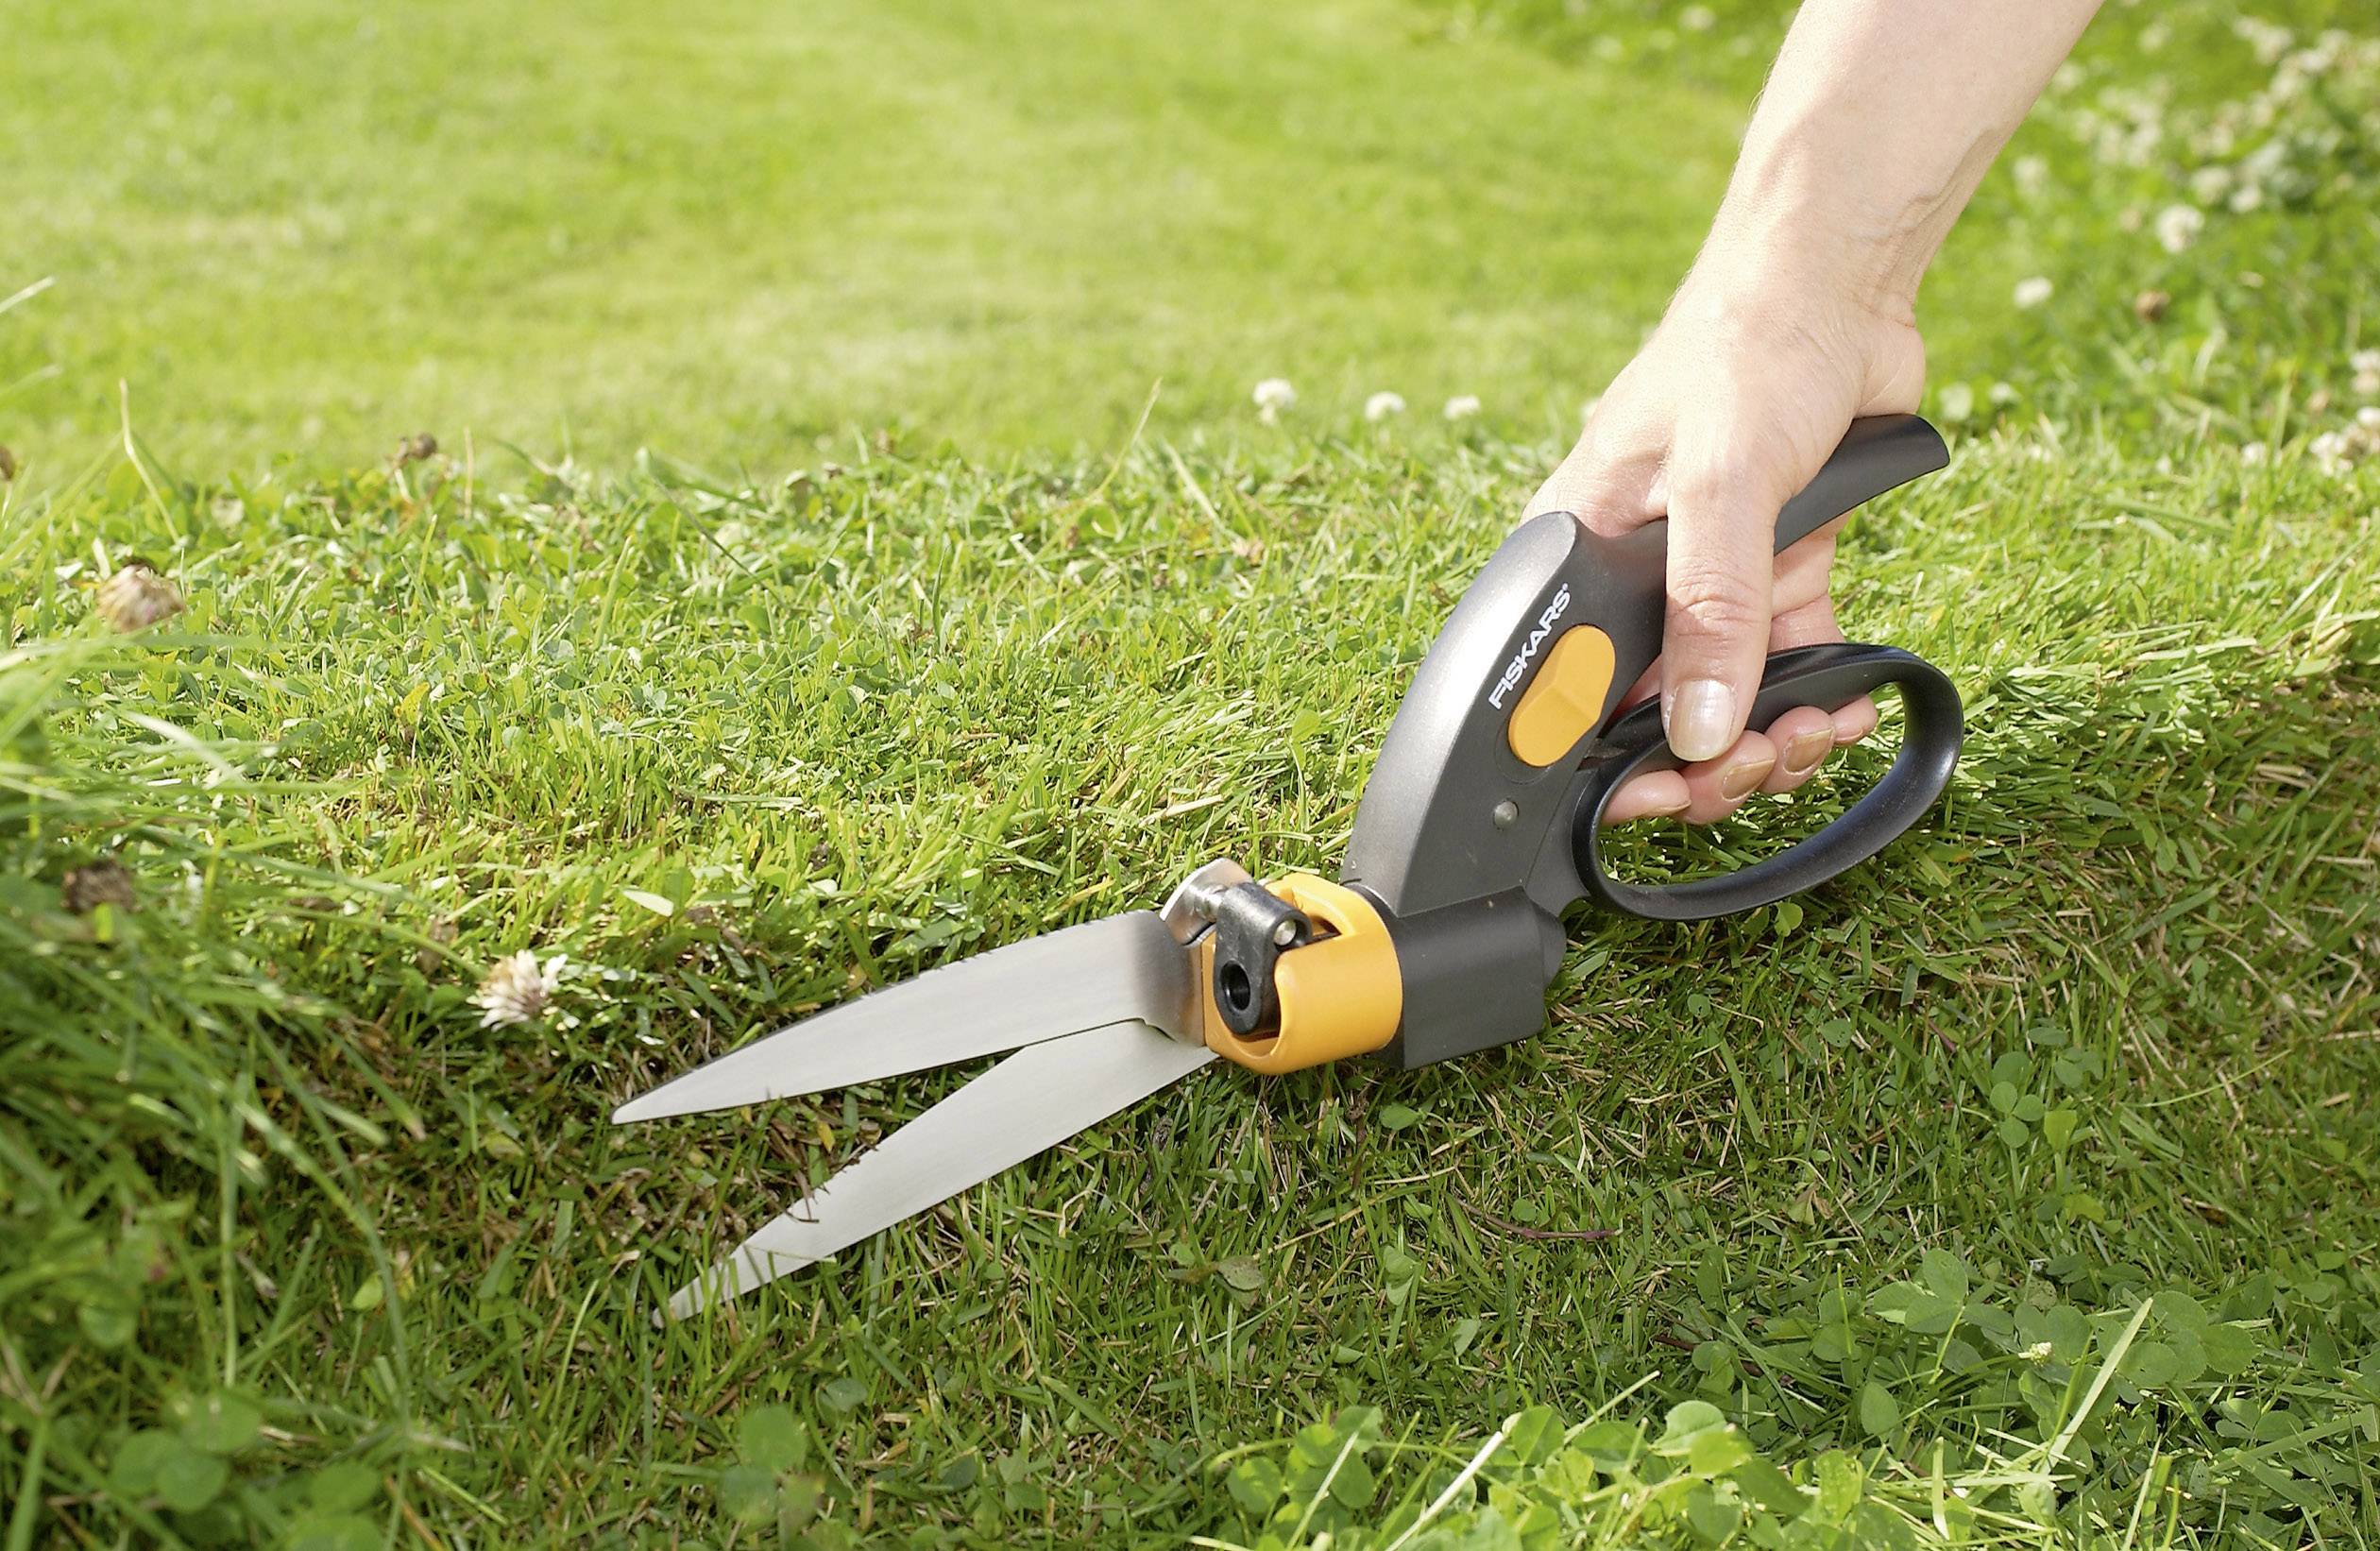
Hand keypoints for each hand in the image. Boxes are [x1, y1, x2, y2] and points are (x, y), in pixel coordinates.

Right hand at [1529, 249, 1926, 823]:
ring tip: (1815, 731)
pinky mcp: (1774, 569)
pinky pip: (1786, 662)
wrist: (1836, 281)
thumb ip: (1709, 612)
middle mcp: (1633, 580)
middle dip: (1709, 761)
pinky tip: (1847, 702)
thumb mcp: (1719, 485)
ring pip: (1724, 701)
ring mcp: (1706, 579)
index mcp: (1578, 558)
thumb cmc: (1742, 352)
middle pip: (1650, 714)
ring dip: (1770, 737)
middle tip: (1760, 765)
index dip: (1611, 763)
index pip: (1570, 693)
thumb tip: (1698, 730)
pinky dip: (1817, 694)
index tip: (1668, 798)